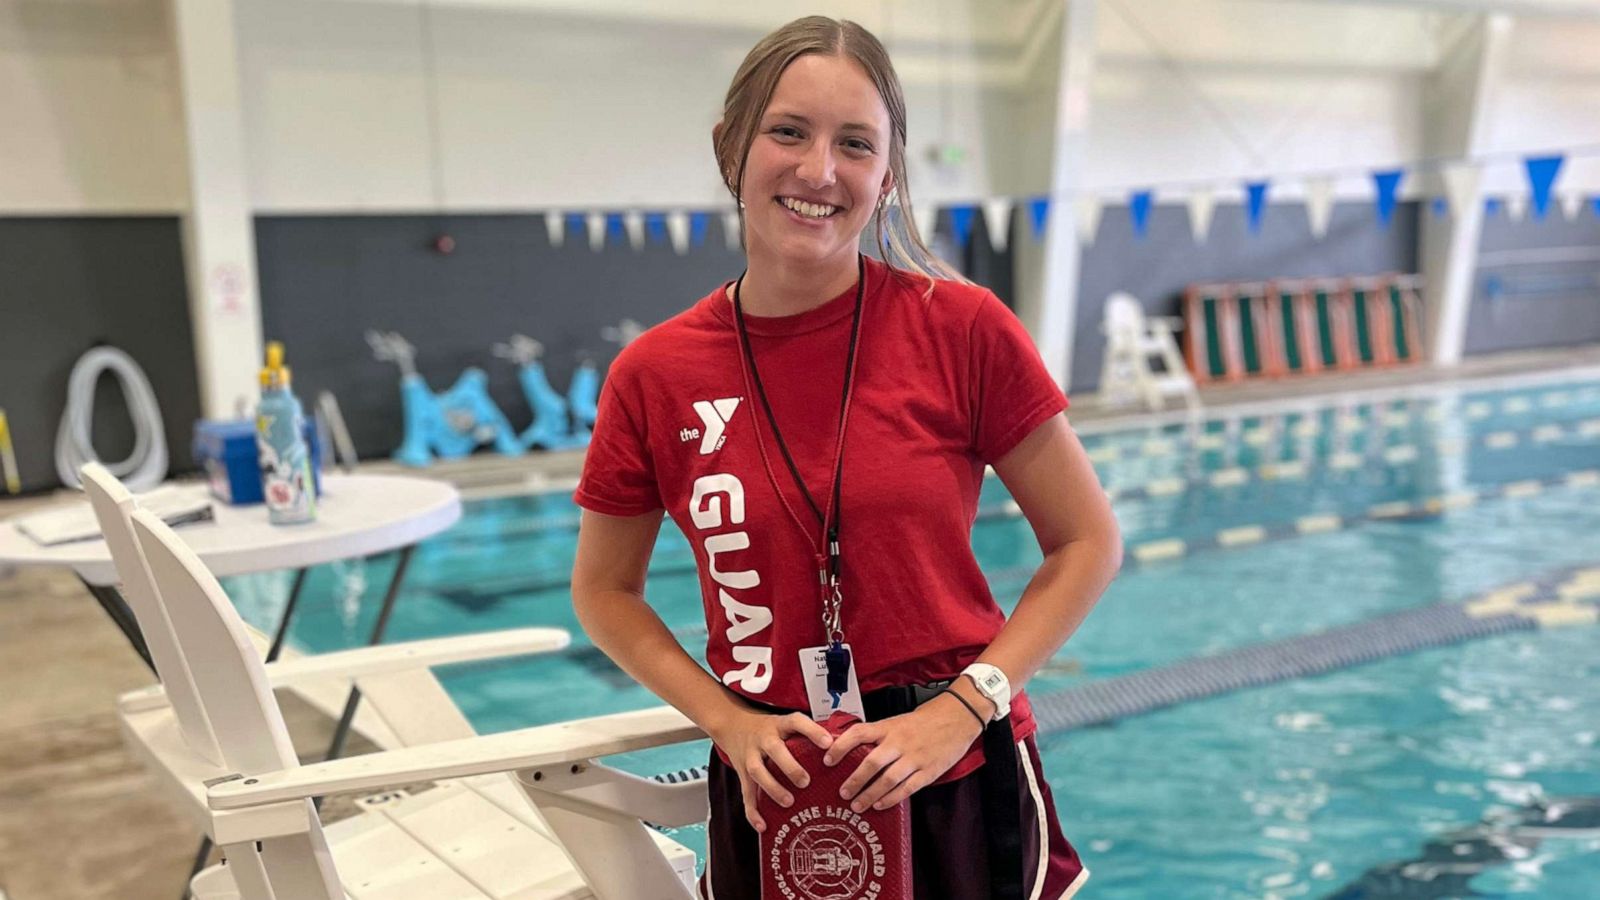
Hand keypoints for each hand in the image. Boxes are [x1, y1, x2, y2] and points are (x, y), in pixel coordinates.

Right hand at [708, 708, 832, 832]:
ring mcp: (751, 756)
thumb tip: (839, 747)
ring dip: (773, 788)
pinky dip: (753, 812)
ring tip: (789, 802)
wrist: (732, 726)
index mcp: (779, 725)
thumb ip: (807, 733)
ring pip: (758, 772)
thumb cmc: (769, 729)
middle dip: (790, 766)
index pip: (796, 722)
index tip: (828, 743)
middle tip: (806, 782)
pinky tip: (763, 825)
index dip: (812, 731)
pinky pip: (746, 794)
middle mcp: (763, 738)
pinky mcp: (742, 774)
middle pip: (774, 749)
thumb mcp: (785, 723)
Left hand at [824, 693, 984, 812]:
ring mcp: (915, 758)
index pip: (858, 733)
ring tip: (857, 805)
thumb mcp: (897, 721)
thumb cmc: (924, 721)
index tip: (827, 759)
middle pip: (872, 762)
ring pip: (888, 779)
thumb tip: (849, 746)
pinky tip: (880, 805)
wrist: (957, 718)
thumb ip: (877, 735)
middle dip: (855, 780)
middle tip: (843, 793)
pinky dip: (891, 798)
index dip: (840, 746)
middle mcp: (900, 742)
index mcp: (889, 727)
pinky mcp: (928, 771)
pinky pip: (907, 788)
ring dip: (870, 794)